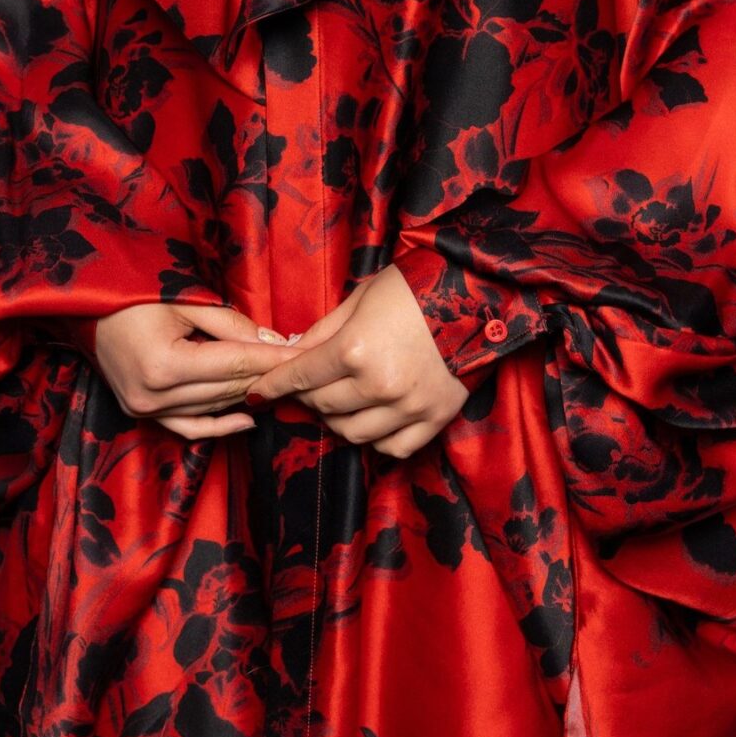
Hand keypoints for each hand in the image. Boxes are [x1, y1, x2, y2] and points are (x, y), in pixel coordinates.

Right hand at [92, 301, 303, 436]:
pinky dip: (219, 426)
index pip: (234, 364)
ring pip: (213, 407)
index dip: (273, 358)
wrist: (84, 307)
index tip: (304, 353)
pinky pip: (188, 427)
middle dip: (267, 374)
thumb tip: (273, 342)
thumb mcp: (184, 299)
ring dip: (248, 395)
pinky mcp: (141, 414)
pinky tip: (249, 420)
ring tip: (281, 383)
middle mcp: (153, 395)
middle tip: (302, 364)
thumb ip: (230, 324)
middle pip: (227, 388)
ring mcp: (144, 409)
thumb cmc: (132, 294)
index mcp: (164, 364)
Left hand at [241, 264, 469, 457]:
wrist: (476, 295)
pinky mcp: (434, 419)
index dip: (274, 384)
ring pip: (353, 433)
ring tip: (340, 402)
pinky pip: (393, 448)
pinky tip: (373, 419)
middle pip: (323, 406)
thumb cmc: (413, 288)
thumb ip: (324, 330)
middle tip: (307, 386)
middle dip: (306, 397)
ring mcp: (408, 407)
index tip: (259, 390)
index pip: (300, 376)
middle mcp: (378, 385)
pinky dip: (377, 439)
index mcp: (354, 349)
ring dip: (337, 420)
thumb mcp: (360, 298)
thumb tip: (294, 351)